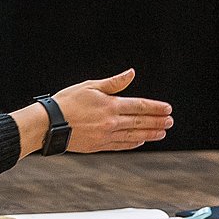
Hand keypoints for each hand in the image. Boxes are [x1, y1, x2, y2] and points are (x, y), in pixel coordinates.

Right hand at [52, 69, 173, 152]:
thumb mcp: (90, 86)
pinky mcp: (98, 145)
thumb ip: (114, 83)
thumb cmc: (67, 101)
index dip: (155, 108)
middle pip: (140, 122)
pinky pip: (120, 145)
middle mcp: (111, 122)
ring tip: (162, 132)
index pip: (139, 106)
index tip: (168, 109)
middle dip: (157, 121)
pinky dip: (133, 143)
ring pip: (133, 135)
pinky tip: (141, 141)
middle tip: (170, 121)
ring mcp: (105, 135)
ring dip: (149, 134)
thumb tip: (131, 73)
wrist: (48, 124)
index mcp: (110, 105)